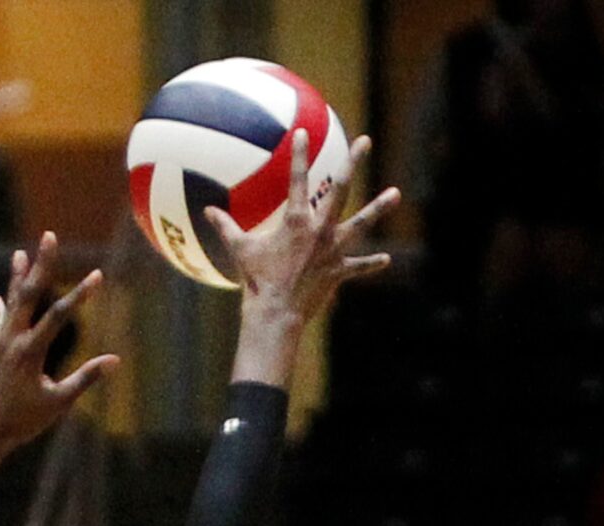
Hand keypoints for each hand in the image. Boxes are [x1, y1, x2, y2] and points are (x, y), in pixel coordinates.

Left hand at [0, 235, 118, 456]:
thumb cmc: (23, 422)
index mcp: (30, 351)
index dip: (80, 294)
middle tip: (49, 236)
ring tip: (20, 254)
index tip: (98, 275)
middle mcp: (12, 340)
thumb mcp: (59, 403)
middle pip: (30, 294)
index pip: (59, 314)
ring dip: (18, 277)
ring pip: (11, 302)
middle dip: (42, 264)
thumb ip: (85, 378)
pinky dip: (1, 308)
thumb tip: (115, 361)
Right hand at [209, 129, 399, 329]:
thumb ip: (226, 226)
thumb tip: (207, 210)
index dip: (298, 154)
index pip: (297, 179)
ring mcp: (333, 250)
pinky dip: (371, 264)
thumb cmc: (257, 282)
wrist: (276, 315)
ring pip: (362, 223)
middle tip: (365, 141)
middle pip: (341, 188)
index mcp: (296, 221)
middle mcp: (320, 230)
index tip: (302, 132)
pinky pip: (359, 266)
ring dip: (379, 207)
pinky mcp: (339, 271)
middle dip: (353, 162)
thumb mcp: (240, 250)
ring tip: (396, 193)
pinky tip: (386, 261)